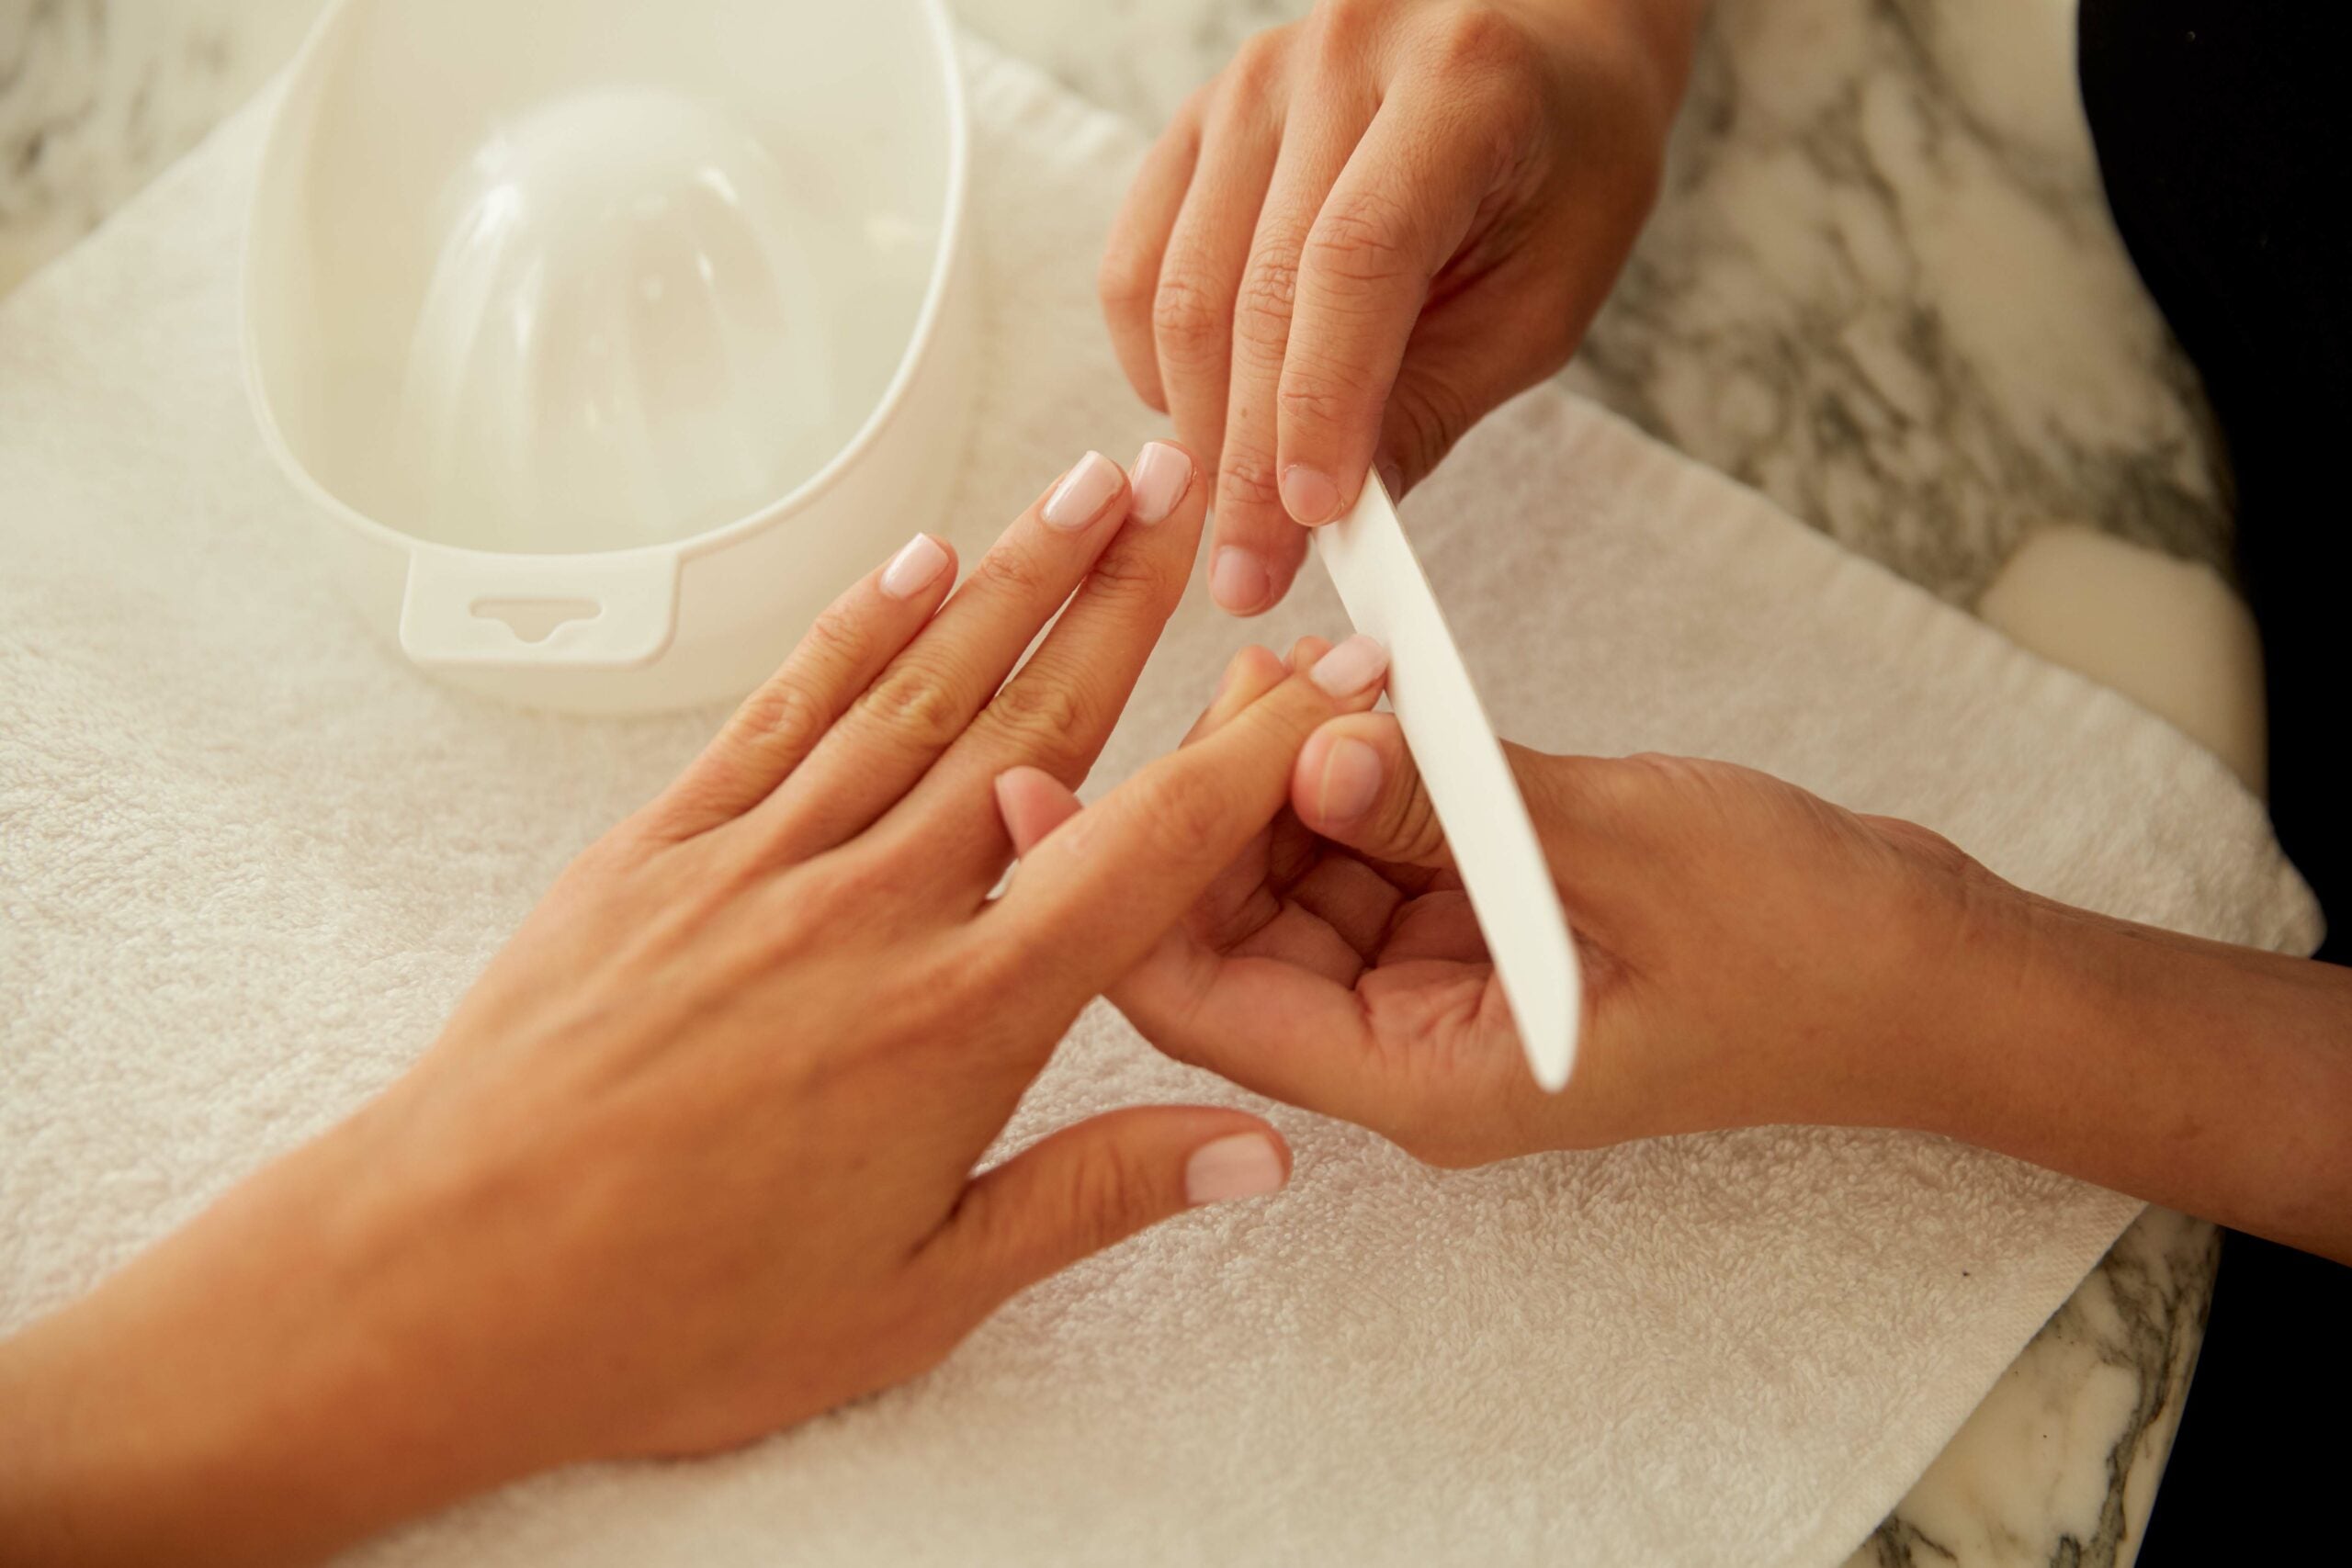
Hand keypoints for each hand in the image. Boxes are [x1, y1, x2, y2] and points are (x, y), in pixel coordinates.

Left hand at [0, 447, 1396, 1566]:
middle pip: (1042, 719)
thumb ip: (1094, 1197)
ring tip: (1097, 484)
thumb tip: (1251, 1151)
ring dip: (1020, 575)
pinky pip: (784, 709)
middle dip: (1138, 593)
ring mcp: (764, 861)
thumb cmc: (673, 1309)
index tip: (1328, 676)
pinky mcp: (663, 847)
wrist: (447, 1280)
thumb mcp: (920, 1295)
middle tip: (1205, 487)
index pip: (1151, 849)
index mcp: (963, 1019)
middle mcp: (876, 909)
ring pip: (924, 687)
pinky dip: (858, 625)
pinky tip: (918, 563)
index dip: (1257, 750)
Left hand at [1000, 643, 1992, 1166]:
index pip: (1201, 999)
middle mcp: (1402, 1044)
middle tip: (1234, 674)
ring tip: (1292, 667)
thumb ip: (1447, 804)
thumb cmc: (1803, 947)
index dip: (1105, 892)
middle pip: (1222, 933)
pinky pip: (1355, 849)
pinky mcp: (1463, 922)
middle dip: (1202, 804)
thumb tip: (1302, 742)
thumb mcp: (1619, 851)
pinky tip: (1344, 694)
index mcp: (1423, 1079)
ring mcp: (1430, 984)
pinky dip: (1339, 773)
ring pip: (1282, 881)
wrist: (1923, 972)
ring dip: (1269, 776)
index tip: (1031, 785)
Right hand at [1099, 0, 1702, 614]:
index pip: (1356, 262)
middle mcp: (1341, 58)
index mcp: (1461, 86)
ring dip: (1197, 426)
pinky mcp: (1195, 122)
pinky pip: (1139, 267)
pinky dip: (1158, 367)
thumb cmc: (1562, 175)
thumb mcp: (1544, 302)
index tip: (1309, 520)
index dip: (1321, 402)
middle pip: (1251, 287)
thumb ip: (1434, 403)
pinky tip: (1205, 423)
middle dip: (1246, 456)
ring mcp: (1252, 83)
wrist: (1541, 52)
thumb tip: (1326, 521)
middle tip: (1249, 575)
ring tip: (1232, 519)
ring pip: (1179, 288)